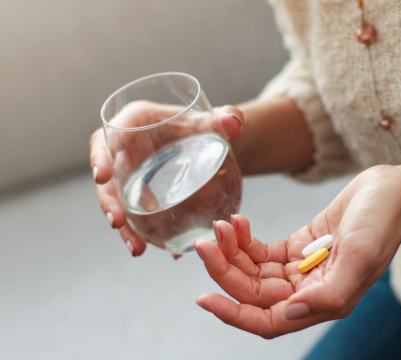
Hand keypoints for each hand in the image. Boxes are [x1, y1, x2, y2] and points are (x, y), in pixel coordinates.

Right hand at [89, 101, 243, 256]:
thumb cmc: (204, 126)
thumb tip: (234, 124)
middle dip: (108, 200)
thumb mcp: (217, 121)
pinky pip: (135, 216)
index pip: (110, 135)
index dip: (101, 155)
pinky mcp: (140, 195)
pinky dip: (142, 234)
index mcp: (135, 122)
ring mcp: (130, 175)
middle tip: (116, 221)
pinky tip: (155, 250)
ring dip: (124, 227)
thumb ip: (228, 118)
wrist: (208, 145)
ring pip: (118, 202)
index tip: (102, 176)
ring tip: (136, 248)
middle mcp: (125, 150)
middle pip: (107, 175)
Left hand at [194, 165, 400, 337]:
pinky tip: (238, 222)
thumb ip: (329, 293)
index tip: (204, 297)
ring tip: (222, 224)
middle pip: (253, 292)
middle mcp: (309, 290)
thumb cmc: (383, 223)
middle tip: (206, 241)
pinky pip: (262, 250)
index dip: (233, 314)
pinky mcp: (299, 246)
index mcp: (323, 301)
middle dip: (225, 269)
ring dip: (232, 250)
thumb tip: (288, 313)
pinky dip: (245, 239)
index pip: (267, 320)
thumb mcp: (360, 256)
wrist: (393, 192)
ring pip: (253, 270)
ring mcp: (301, 268)